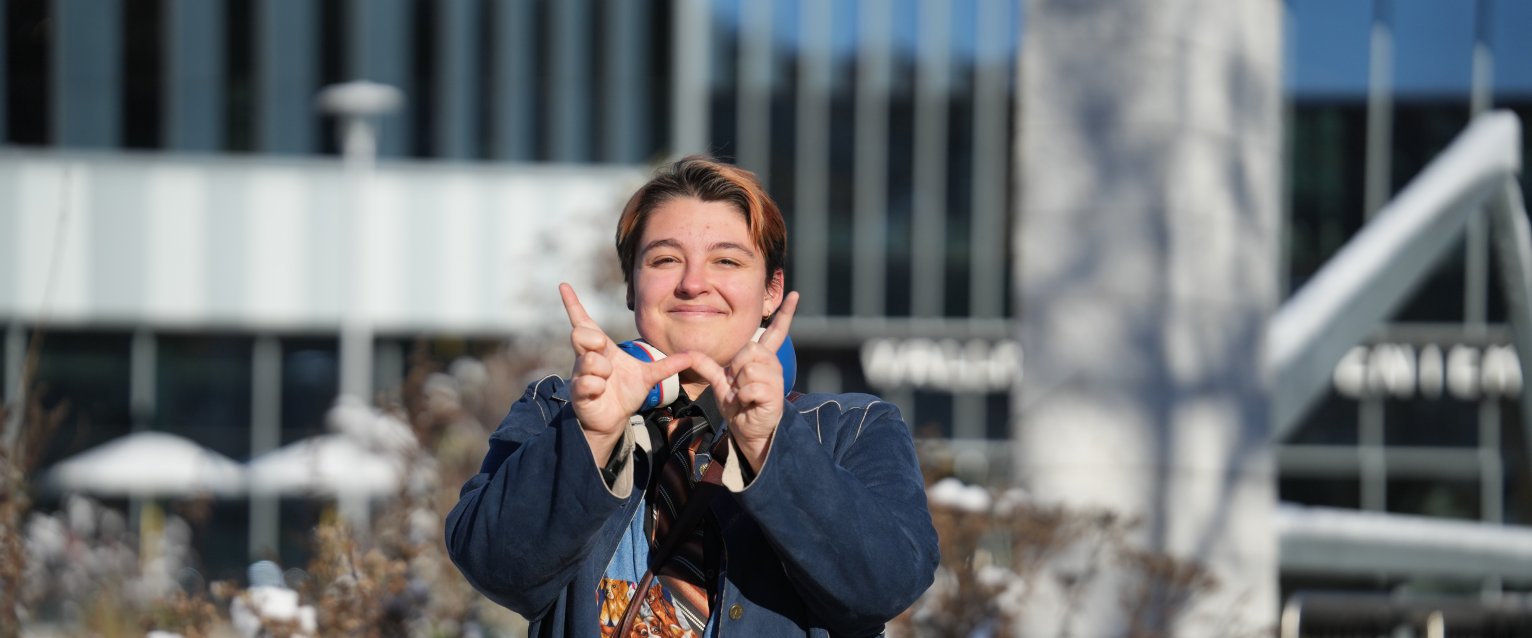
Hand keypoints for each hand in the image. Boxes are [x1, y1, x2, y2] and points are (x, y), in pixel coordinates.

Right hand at [560, 283, 692, 465]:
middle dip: (593, 340)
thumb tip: (691, 356)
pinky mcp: (578, 391)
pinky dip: (597, 385)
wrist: (614, 420)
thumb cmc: (625, 393)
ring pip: (587, 360)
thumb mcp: (648, 376)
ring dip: (602, 369)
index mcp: (602, 348)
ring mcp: (580, 373)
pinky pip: (586, 381)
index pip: (584, 321)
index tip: (564, 285)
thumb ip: (667, 365)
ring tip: (608, 379)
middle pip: (580, 333)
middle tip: (604, 351)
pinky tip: (600, 391)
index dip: (573, 304)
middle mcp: (587, 357)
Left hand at [687, 292, 798, 469]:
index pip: (776, 332)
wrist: (749, 431)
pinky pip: (751, 386)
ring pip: (748, 368)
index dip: (785, 313)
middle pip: (749, 349)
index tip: (794, 294)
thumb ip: (707, 366)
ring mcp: (775, 378)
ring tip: (744, 397)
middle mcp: (772, 365)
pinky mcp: (774, 393)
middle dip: (736, 368)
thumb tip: (689, 354)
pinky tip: (749, 404)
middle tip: (739, 386)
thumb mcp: (720, 384)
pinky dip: (743, 398)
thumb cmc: (739, 407)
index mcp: (762, 359)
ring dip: (739, 386)